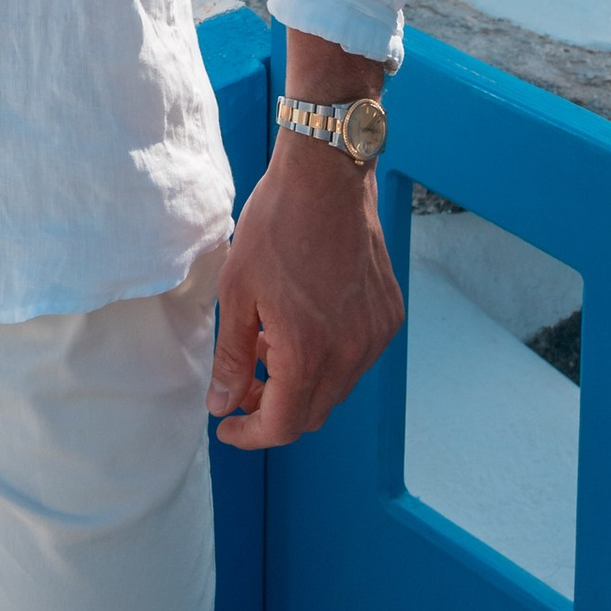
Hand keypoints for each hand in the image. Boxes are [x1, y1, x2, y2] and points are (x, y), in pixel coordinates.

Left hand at [210, 100, 402, 454]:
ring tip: (269, 344)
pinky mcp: (388, 314)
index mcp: (309, 353)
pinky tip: (302, 324)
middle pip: (312, 412)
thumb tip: (222, 404)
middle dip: (274, 409)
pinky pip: (357, 356)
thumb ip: (232, 357)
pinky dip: (328, 356)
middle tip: (243, 387)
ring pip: (336, 386)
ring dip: (301, 381)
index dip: (251, 434)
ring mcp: (375, 334)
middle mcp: (351, 353)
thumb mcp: (237, 291)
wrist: (326, 176)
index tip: (227, 425)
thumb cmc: (276, 226)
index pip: (283, 426)